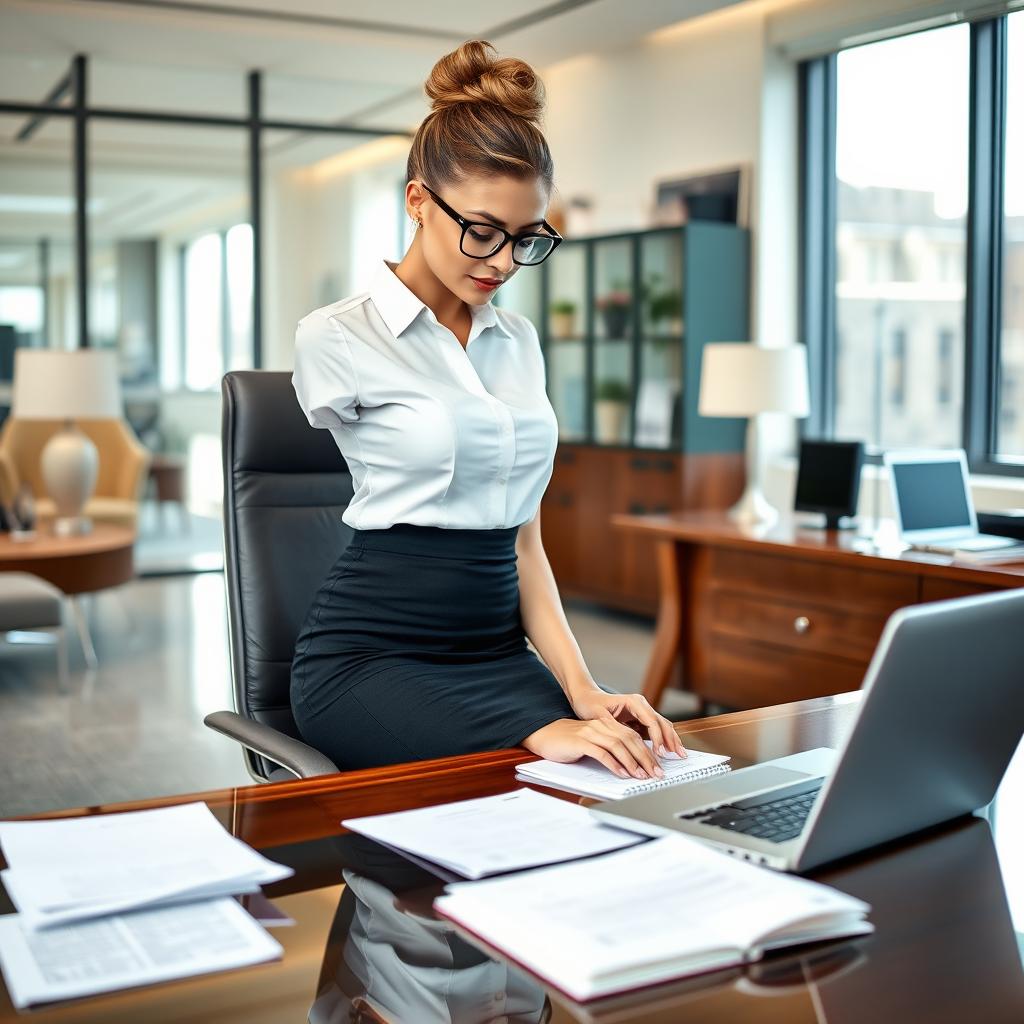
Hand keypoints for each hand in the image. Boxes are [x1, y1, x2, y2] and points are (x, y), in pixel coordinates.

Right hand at [522, 717, 668, 780]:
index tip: (657, 766)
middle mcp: (601, 725)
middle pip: (630, 740)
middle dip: (646, 758)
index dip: (647, 751)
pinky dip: (614, 764)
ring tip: (641, 776)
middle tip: (656, 774)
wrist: (545, 734)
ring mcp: (591, 732)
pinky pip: (602, 753)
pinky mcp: (581, 741)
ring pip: (618, 746)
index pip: (633, 736)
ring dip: (633, 762)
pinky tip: (622, 774)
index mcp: (607, 724)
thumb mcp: (593, 741)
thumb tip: (631, 765)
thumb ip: (610, 747)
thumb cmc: (569, 741)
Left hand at [569, 689, 687, 759]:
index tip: (659, 752)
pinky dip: (664, 741)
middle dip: (671, 739)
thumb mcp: (598, 716)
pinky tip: (669, 752)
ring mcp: (643, 712)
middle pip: (662, 723)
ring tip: (680, 755)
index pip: (651, 720)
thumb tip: (624, 740)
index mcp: (633, 702)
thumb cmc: (590, 705)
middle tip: (679, 756)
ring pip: (663, 726)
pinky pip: (656, 730)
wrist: (586, 698)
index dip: (657, 738)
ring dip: (671, 740)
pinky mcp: (641, 720)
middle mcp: (641, 705)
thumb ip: (613, 727)